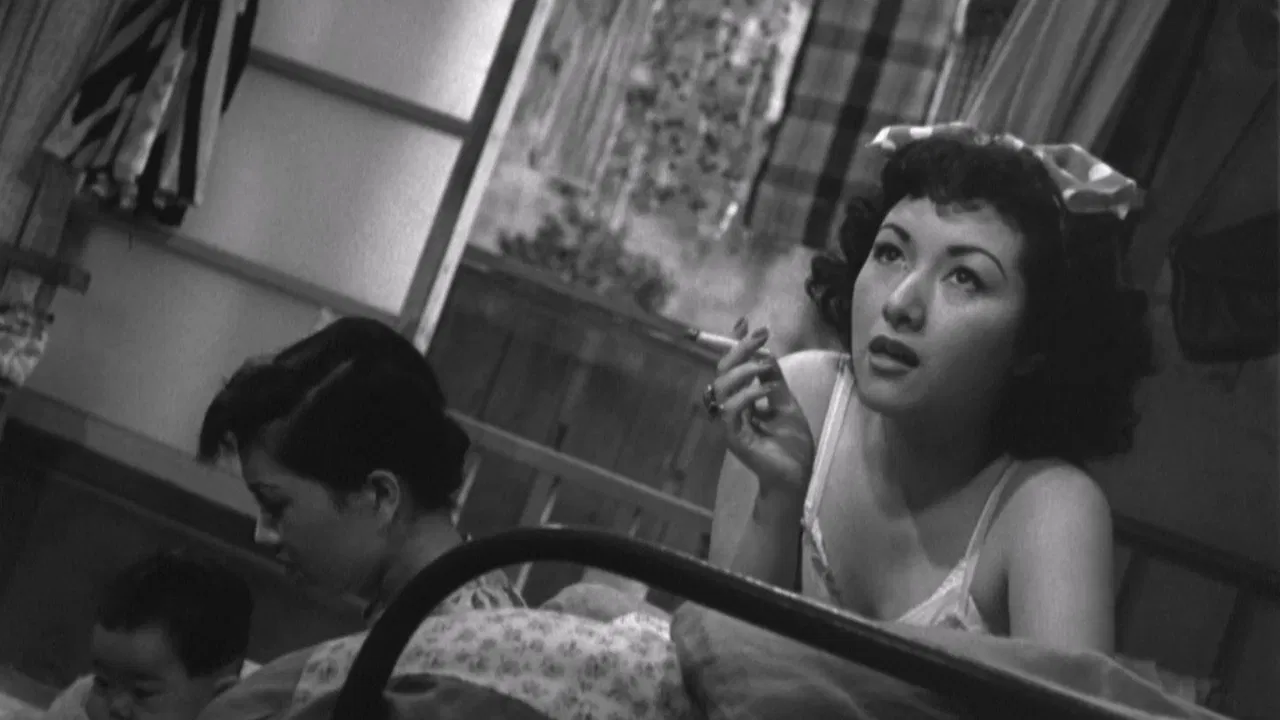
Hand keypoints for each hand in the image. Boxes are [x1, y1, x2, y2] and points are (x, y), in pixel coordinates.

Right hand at [708, 319, 814, 496]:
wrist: (796, 474)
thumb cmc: (790, 443)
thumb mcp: (785, 403)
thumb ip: (773, 380)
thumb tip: (766, 353)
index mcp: (742, 399)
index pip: (733, 366)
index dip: (735, 343)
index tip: (745, 322)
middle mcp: (731, 408)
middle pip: (723, 371)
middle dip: (739, 349)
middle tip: (761, 336)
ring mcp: (730, 423)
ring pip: (722, 387)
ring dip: (744, 371)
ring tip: (765, 366)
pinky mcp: (734, 437)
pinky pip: (731, 410)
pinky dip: (747, 395)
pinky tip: (765, 390)